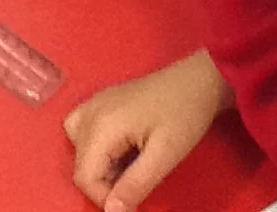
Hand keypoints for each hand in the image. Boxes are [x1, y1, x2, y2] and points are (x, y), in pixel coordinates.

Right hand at [65, 53, 231, 210]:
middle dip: (105, 182)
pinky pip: (84, 129)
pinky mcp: (104, 100)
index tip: (134, 198)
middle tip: (138, 178)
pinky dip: (96, 147)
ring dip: (98, 165)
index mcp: (102, 124)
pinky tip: (120, 148)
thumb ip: (134, 185)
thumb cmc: (184, 115)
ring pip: (77, 146)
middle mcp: (91, 111)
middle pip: (80, 164)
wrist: (198, 78)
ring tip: (129, 164)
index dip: (105, 197)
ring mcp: (95, 102)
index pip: (84, 177)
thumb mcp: (164, 156)